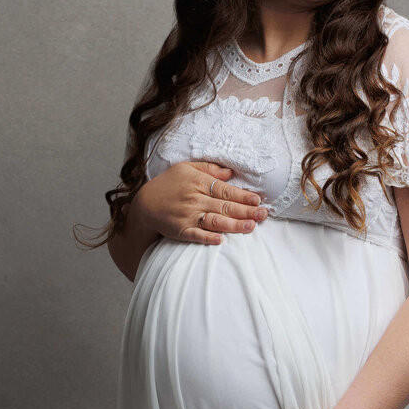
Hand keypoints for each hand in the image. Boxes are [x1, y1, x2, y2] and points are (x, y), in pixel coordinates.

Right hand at [137, 161, 268, 244]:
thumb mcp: (186, 168)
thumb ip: (209, 168)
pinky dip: (208, 238)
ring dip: (234, 225)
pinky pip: (196, 235)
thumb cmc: (168, 184)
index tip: (258, 200)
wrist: (144, 204)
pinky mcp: (181, 230)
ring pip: (215, 221)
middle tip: (263, 215)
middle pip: (224, 206)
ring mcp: (187, 216)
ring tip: (251, 227)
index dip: (242, 196)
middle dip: (246, 211)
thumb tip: (231, 172)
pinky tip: (221, 241)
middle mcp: (194, 199)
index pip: (225, 190)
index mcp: (198, 182)